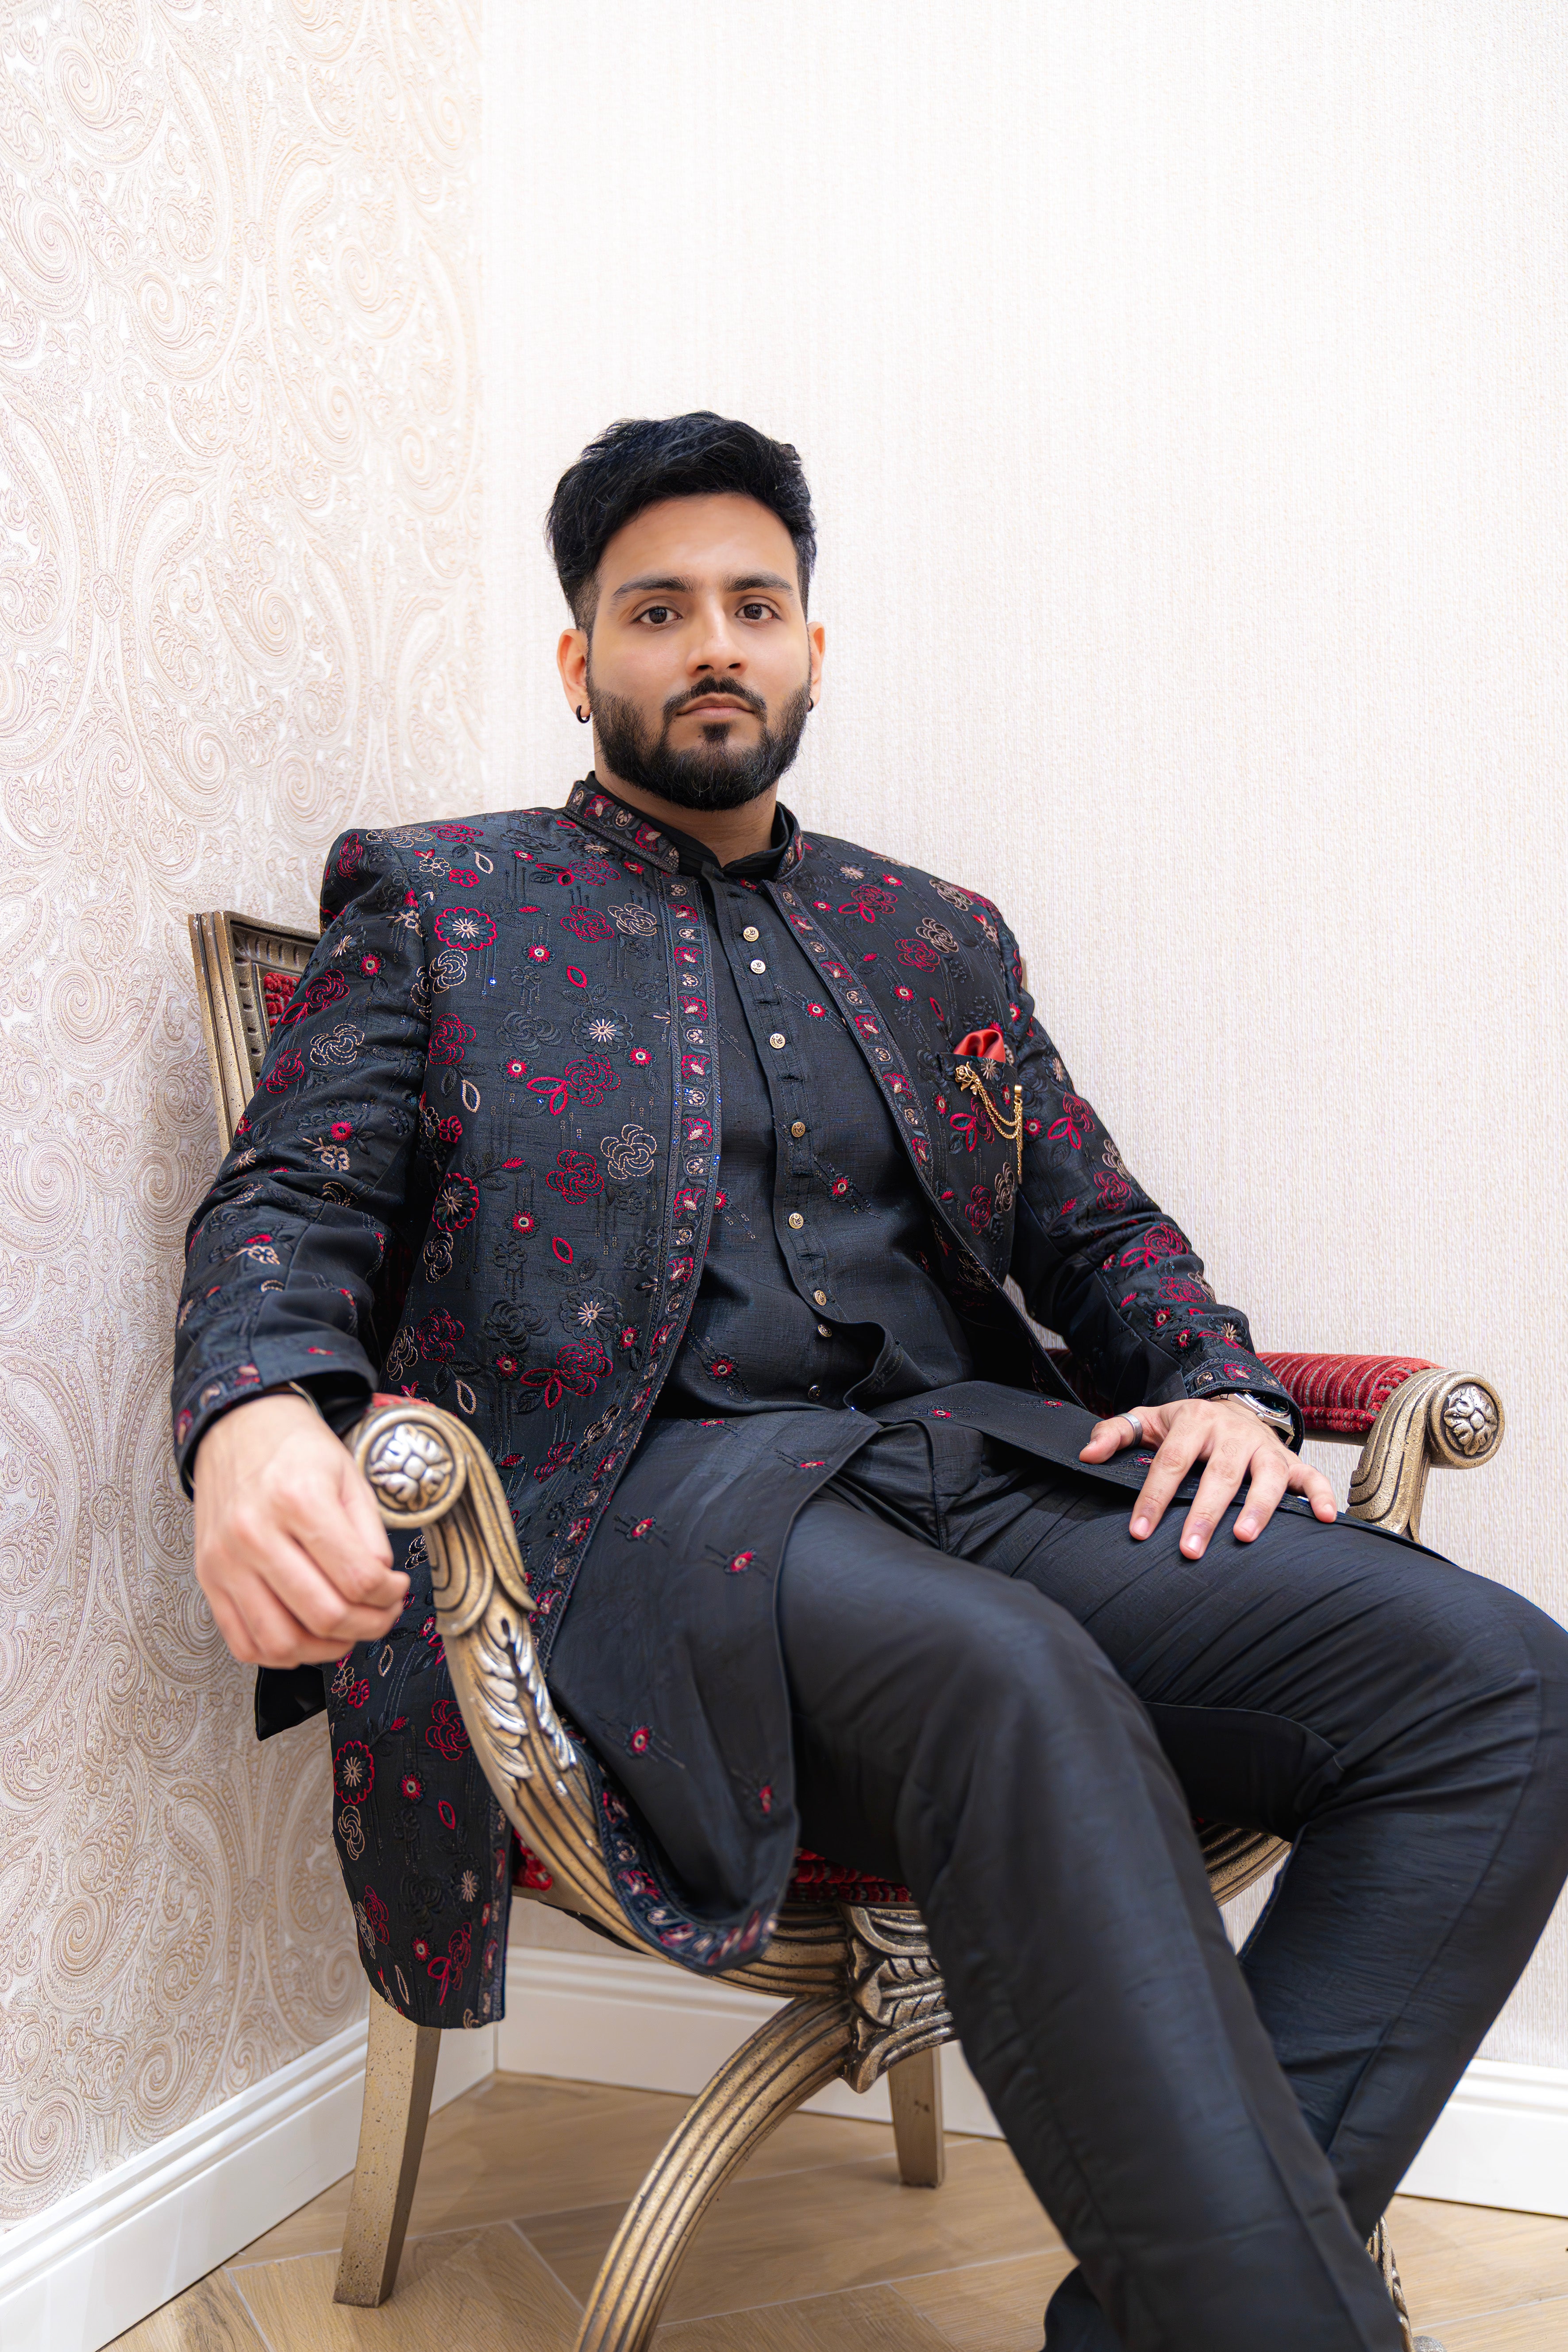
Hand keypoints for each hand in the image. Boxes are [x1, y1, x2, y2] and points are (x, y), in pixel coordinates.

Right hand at [193, 1393, 406, 1666]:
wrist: (237, 1427)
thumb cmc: (295, 1450)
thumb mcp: (348, 1476)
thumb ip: (370, 1535)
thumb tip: (381, 1587)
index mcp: (298, 1500)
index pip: (357, 1577)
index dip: (389, 1594)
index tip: (396, 1588)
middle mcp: (254, 1534)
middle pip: (324, 1615)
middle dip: (368, 1625)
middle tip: (381, 1613)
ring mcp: (226, 1562)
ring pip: (282, 1641)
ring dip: (326, 1649)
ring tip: (347, 1630)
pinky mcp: (209, 1580)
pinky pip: (244, 1643)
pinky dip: (281, 1654)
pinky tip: (306, 1636)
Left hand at [1078, 1396, 1337, 1559]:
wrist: (1233, 1404)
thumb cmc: (1185, 1425)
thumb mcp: (1148, 1420)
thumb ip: (1114, 1434)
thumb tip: (1086, 1454)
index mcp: (1194, 1421)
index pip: (1170, 1461)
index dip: (1154, 1497)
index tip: (1140, 1532)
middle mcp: (1232, 1433)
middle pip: (1218, 1474)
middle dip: (1204, 1513)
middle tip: (1190, 1550)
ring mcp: (1264, 1446)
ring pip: (1265, 1476)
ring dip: (1258, 1507)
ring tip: (1244, 1538)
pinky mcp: (1290, 1459)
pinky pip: (1310, 1477)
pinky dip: (1321, 1496)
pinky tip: (1326, 1519)